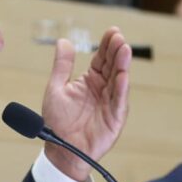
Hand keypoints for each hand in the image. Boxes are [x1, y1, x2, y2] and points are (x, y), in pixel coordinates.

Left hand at [41, 27, 131, 181]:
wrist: (61, 149)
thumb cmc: (57, 122)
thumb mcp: (56, 88)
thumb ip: (62, 66)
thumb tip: (64, 41)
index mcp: (89, 81)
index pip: (102, 59)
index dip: (107, 45)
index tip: (112, 31)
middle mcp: (103, 89)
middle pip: (112, 66)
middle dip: (116, 51)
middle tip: (119, 38)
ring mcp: (110, 103)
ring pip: (118, 80)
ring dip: (122, 65)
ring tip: (124, 50)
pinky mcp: (114, 118)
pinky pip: (118, 102)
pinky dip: (120, 89)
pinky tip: (122, 76)